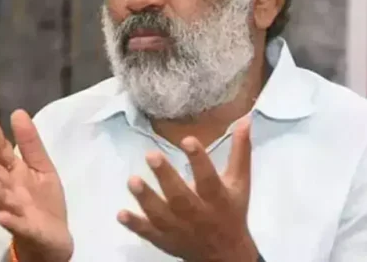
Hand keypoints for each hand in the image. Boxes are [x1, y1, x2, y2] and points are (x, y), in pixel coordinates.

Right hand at [0, 110, 72, 261]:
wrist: (53, 238)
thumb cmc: (43, 200)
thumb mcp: (42, 167)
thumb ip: (30, 143)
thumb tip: (17, 112)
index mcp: (13, 172)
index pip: (0, 150)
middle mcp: (7, 189)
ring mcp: (13, 209)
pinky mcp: (25, 229)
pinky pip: (16, 225)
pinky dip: (9, 220)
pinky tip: (1, 215)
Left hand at [118, 116, 257, 261]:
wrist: (225, 255)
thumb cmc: (232, 210)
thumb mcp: (240, 182)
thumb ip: (240, 151)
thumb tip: (244, 119)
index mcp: (219, 199)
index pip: (209, 180)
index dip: (199, 161)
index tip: (187, 140)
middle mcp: (199, 216)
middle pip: (181, 198)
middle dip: (166, 178)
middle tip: (151, 155)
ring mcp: (180, 230)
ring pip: (162, 216)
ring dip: (147, 199)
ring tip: (132, 180)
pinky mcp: (166, 241)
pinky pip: (150, 234)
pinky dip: (136, 225)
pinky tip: (121, 213)